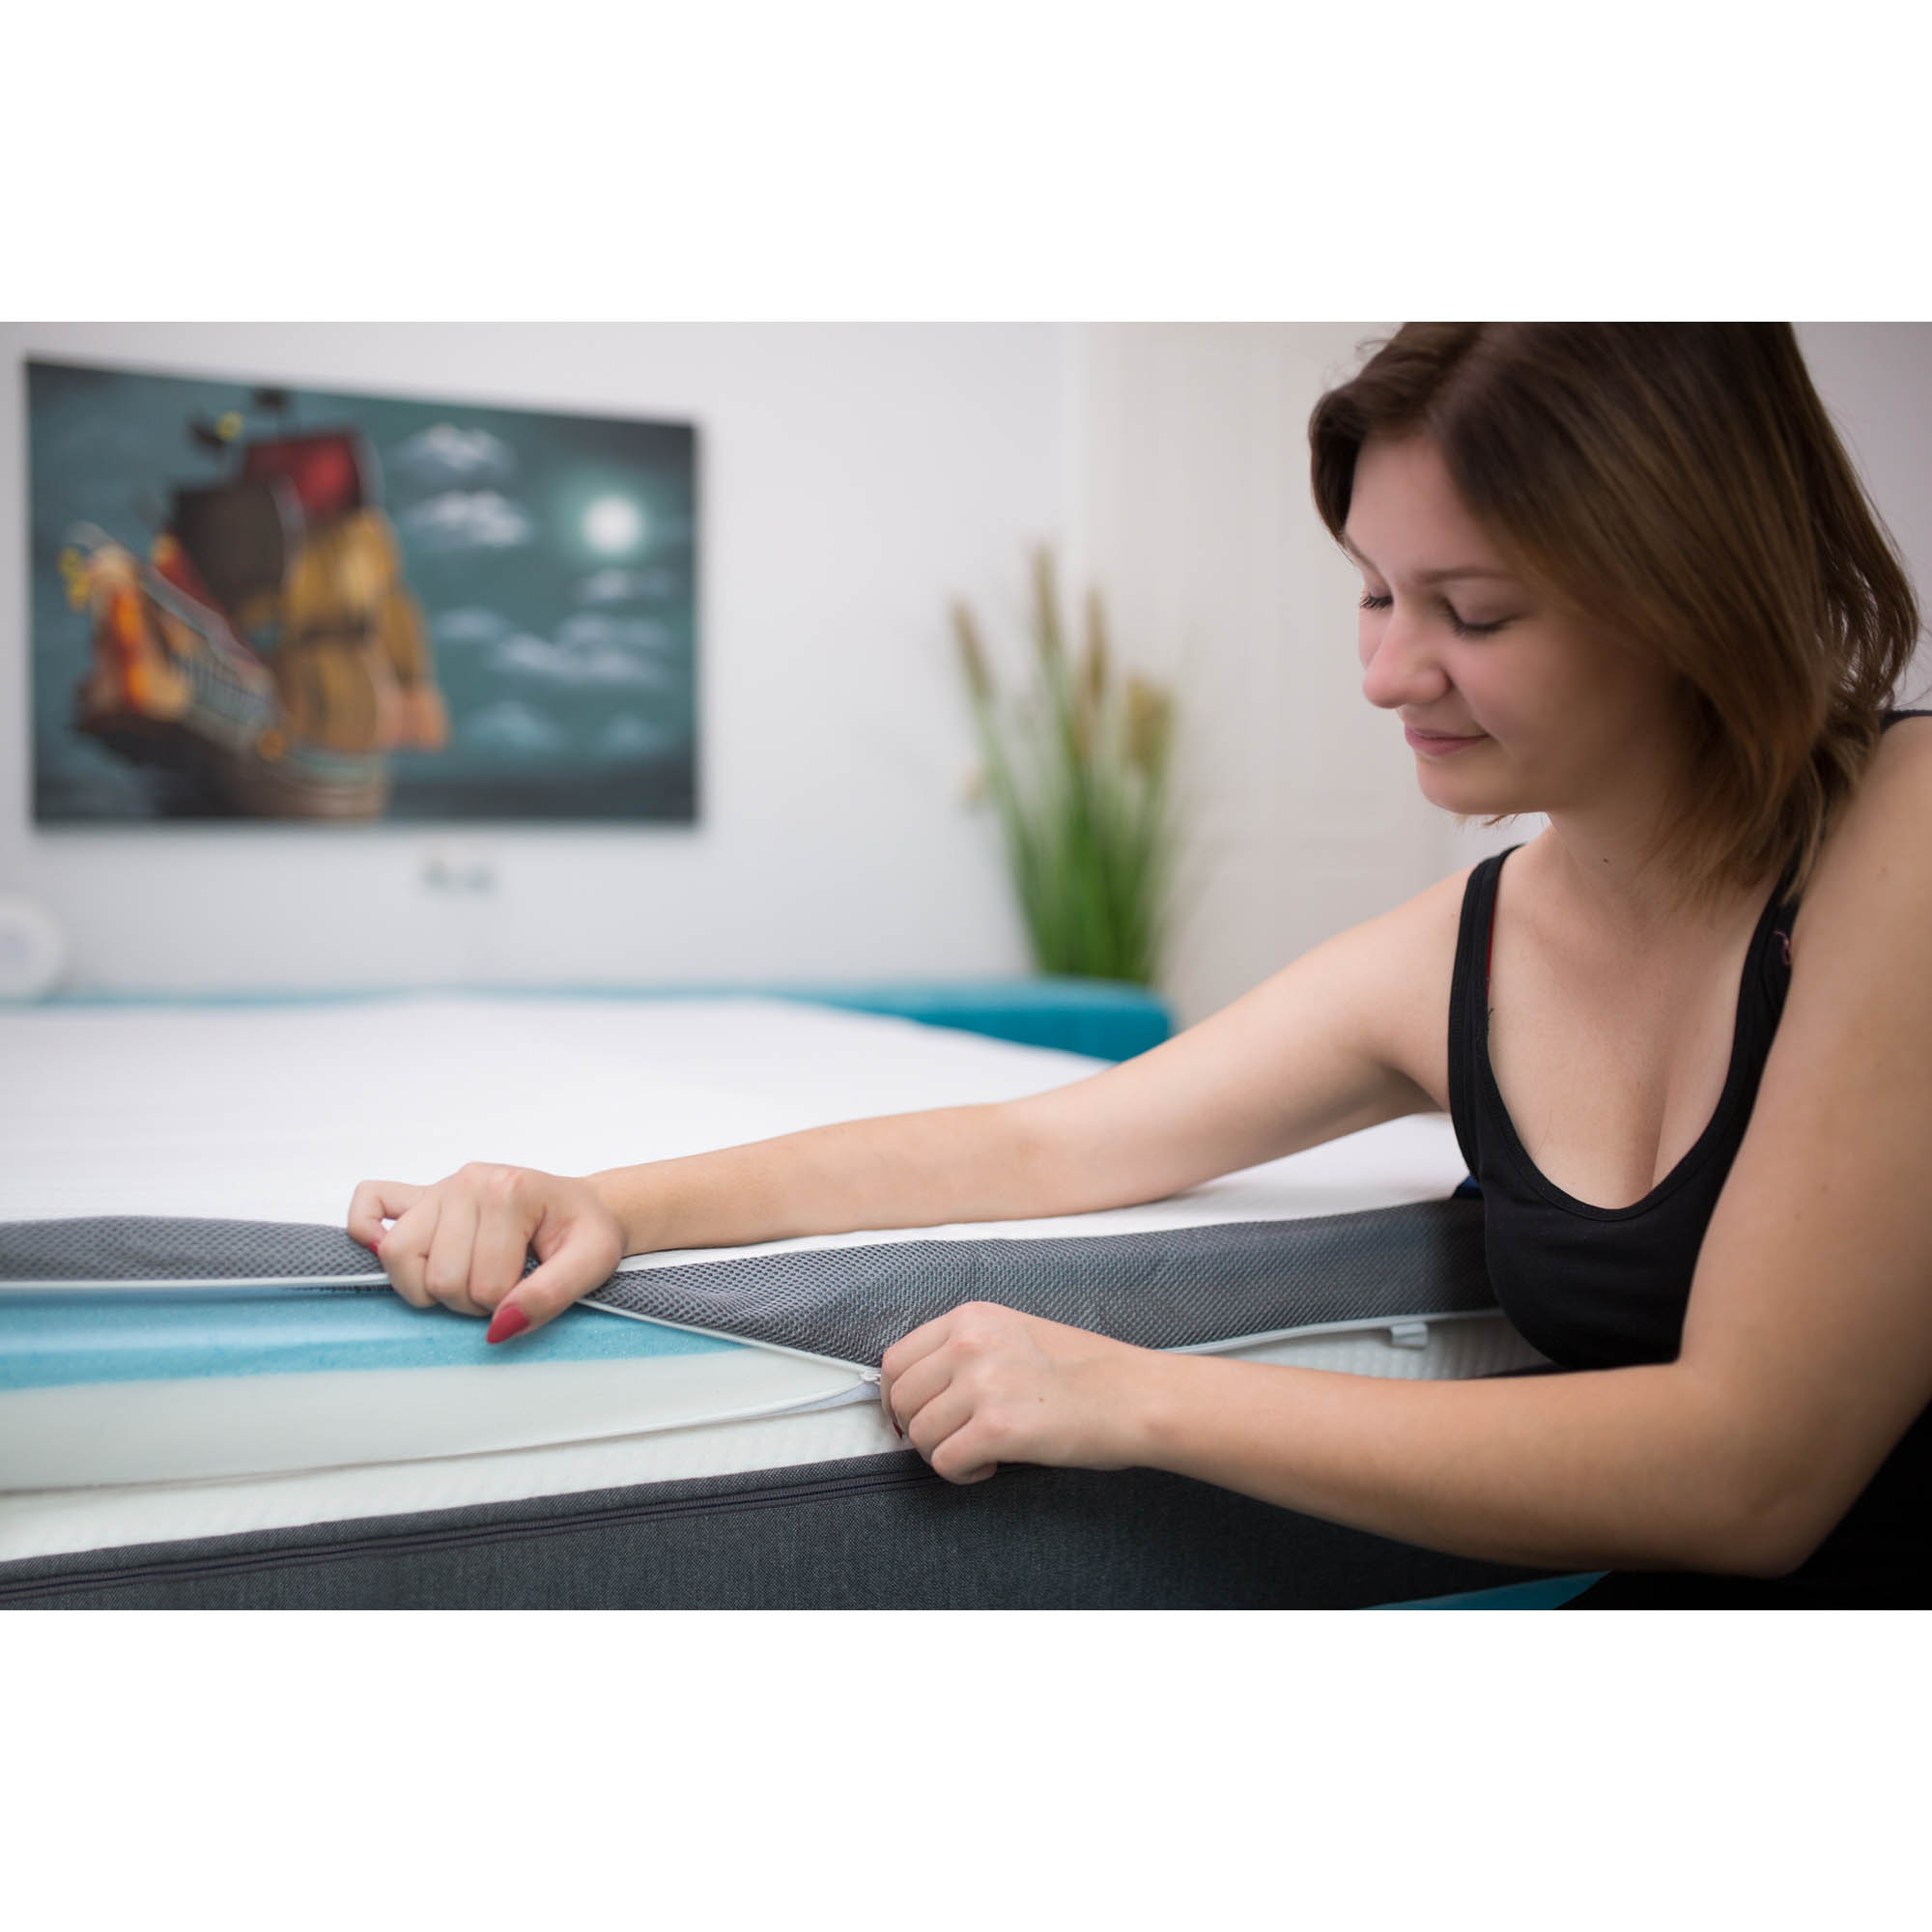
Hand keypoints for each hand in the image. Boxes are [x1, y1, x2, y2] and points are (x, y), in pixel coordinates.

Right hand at [346, 1164, 626, 1341]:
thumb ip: (550, 1296)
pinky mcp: (420, 1195)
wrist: (584, 1208)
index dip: (506, 1306)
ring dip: (427, 1285)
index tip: (527, 1292)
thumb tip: (499, 1326)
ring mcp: (440, 1187)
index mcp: (510, 1191)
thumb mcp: (592, 1263)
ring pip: (398, 1255)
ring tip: (464, 1278)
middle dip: (469, 1301)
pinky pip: (370, 1204)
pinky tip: (396, 1251)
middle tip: (500, 1288)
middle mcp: (468, 1181)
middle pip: (439, 1276)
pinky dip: (366, 1229)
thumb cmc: (585, 1233)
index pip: (485, 1285)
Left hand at [877, 1301, 1158, 1485]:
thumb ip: (967, 1351)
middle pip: (902, 1399)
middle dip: (917, 1429)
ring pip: (919, 1434)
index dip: (898, 1397)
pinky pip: (944, 1463)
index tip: (912, 1417)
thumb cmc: (1086, 1373)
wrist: (1136, 1396)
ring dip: (942, 1454)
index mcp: (972, 1318)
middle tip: (950, 1442)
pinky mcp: (996, 1428)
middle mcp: (969, 1344)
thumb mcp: (1017, 1335)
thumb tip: (921, 1389)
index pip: (897, 1359)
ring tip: (979, 1454)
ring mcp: (982, 1384)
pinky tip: (990, 1467)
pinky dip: (960, 1474)